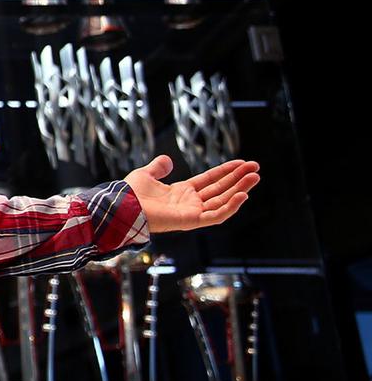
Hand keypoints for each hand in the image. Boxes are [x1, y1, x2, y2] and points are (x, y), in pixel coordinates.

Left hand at [125, 154, 258, 233]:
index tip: (242, 163)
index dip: (226, 171)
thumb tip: (167, 159)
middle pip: (221, 189)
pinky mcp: (192, 221)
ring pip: (223, 200)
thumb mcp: (146, 174)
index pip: (210, 180)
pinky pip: (216, 215)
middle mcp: (190, 202)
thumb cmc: (131, 193)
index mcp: (182, 192)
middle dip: (239, 178)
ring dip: (240, 189)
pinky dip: (230, 206)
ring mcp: (193, 212)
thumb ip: (158, 168)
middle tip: (256, 168)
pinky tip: (242, 194)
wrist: (123, 206)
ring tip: (255, 177)